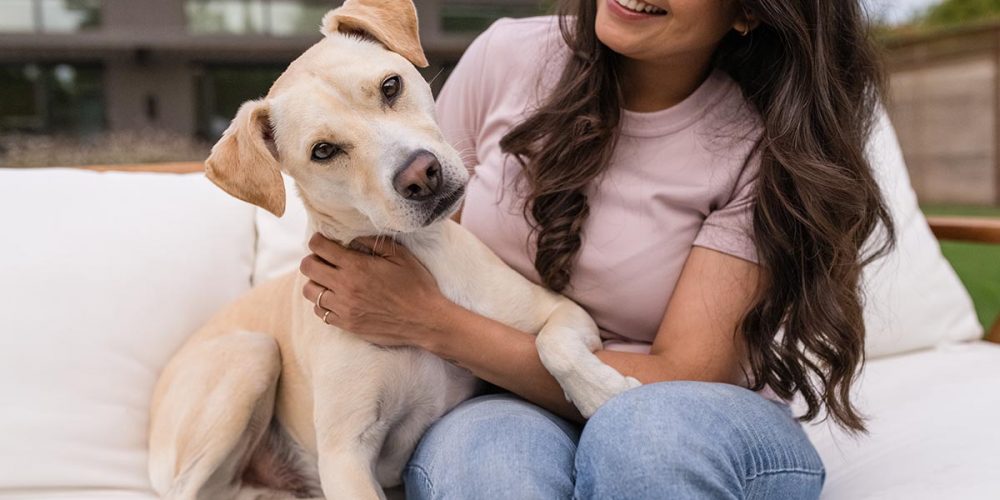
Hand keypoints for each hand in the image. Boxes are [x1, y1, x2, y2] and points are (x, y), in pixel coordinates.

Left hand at [299, 233, 450, 347]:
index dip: (318, 241)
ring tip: (330, 281)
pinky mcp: (347, 324)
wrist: (425, 321)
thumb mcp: (400, 256)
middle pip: (308, 268)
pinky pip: (320, 312)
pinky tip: (337, 299)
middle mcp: (345, 287)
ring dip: (316, 282)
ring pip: (310, 291)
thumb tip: (352, 237)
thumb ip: (373, 242)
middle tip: (325, 260)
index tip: (323, 241)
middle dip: (313, 259)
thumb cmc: (416, 285)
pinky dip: (323, 303)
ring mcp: (344, 308)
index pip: (319, 247)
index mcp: (356, 266)